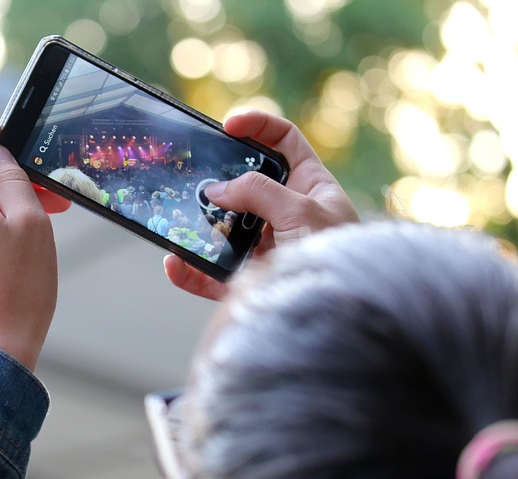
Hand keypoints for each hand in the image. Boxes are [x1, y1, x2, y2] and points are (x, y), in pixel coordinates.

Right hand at [164, 110, 358, 300]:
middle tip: (193, 177)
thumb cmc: (337, 255)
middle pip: (244, 186)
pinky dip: (189, 271)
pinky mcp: (249, 282)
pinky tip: (175, 263)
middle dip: (218, 182)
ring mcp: (265, 248)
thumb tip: (216, 191)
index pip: (283, 142)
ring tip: (178, 223)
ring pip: (222, 231)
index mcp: (310, 186)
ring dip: (199, 228)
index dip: (258, 126)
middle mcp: (286, 214)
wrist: (342, 312)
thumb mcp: (302, 209)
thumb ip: (258, 191)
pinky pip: (211, 274)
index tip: (228, 126)